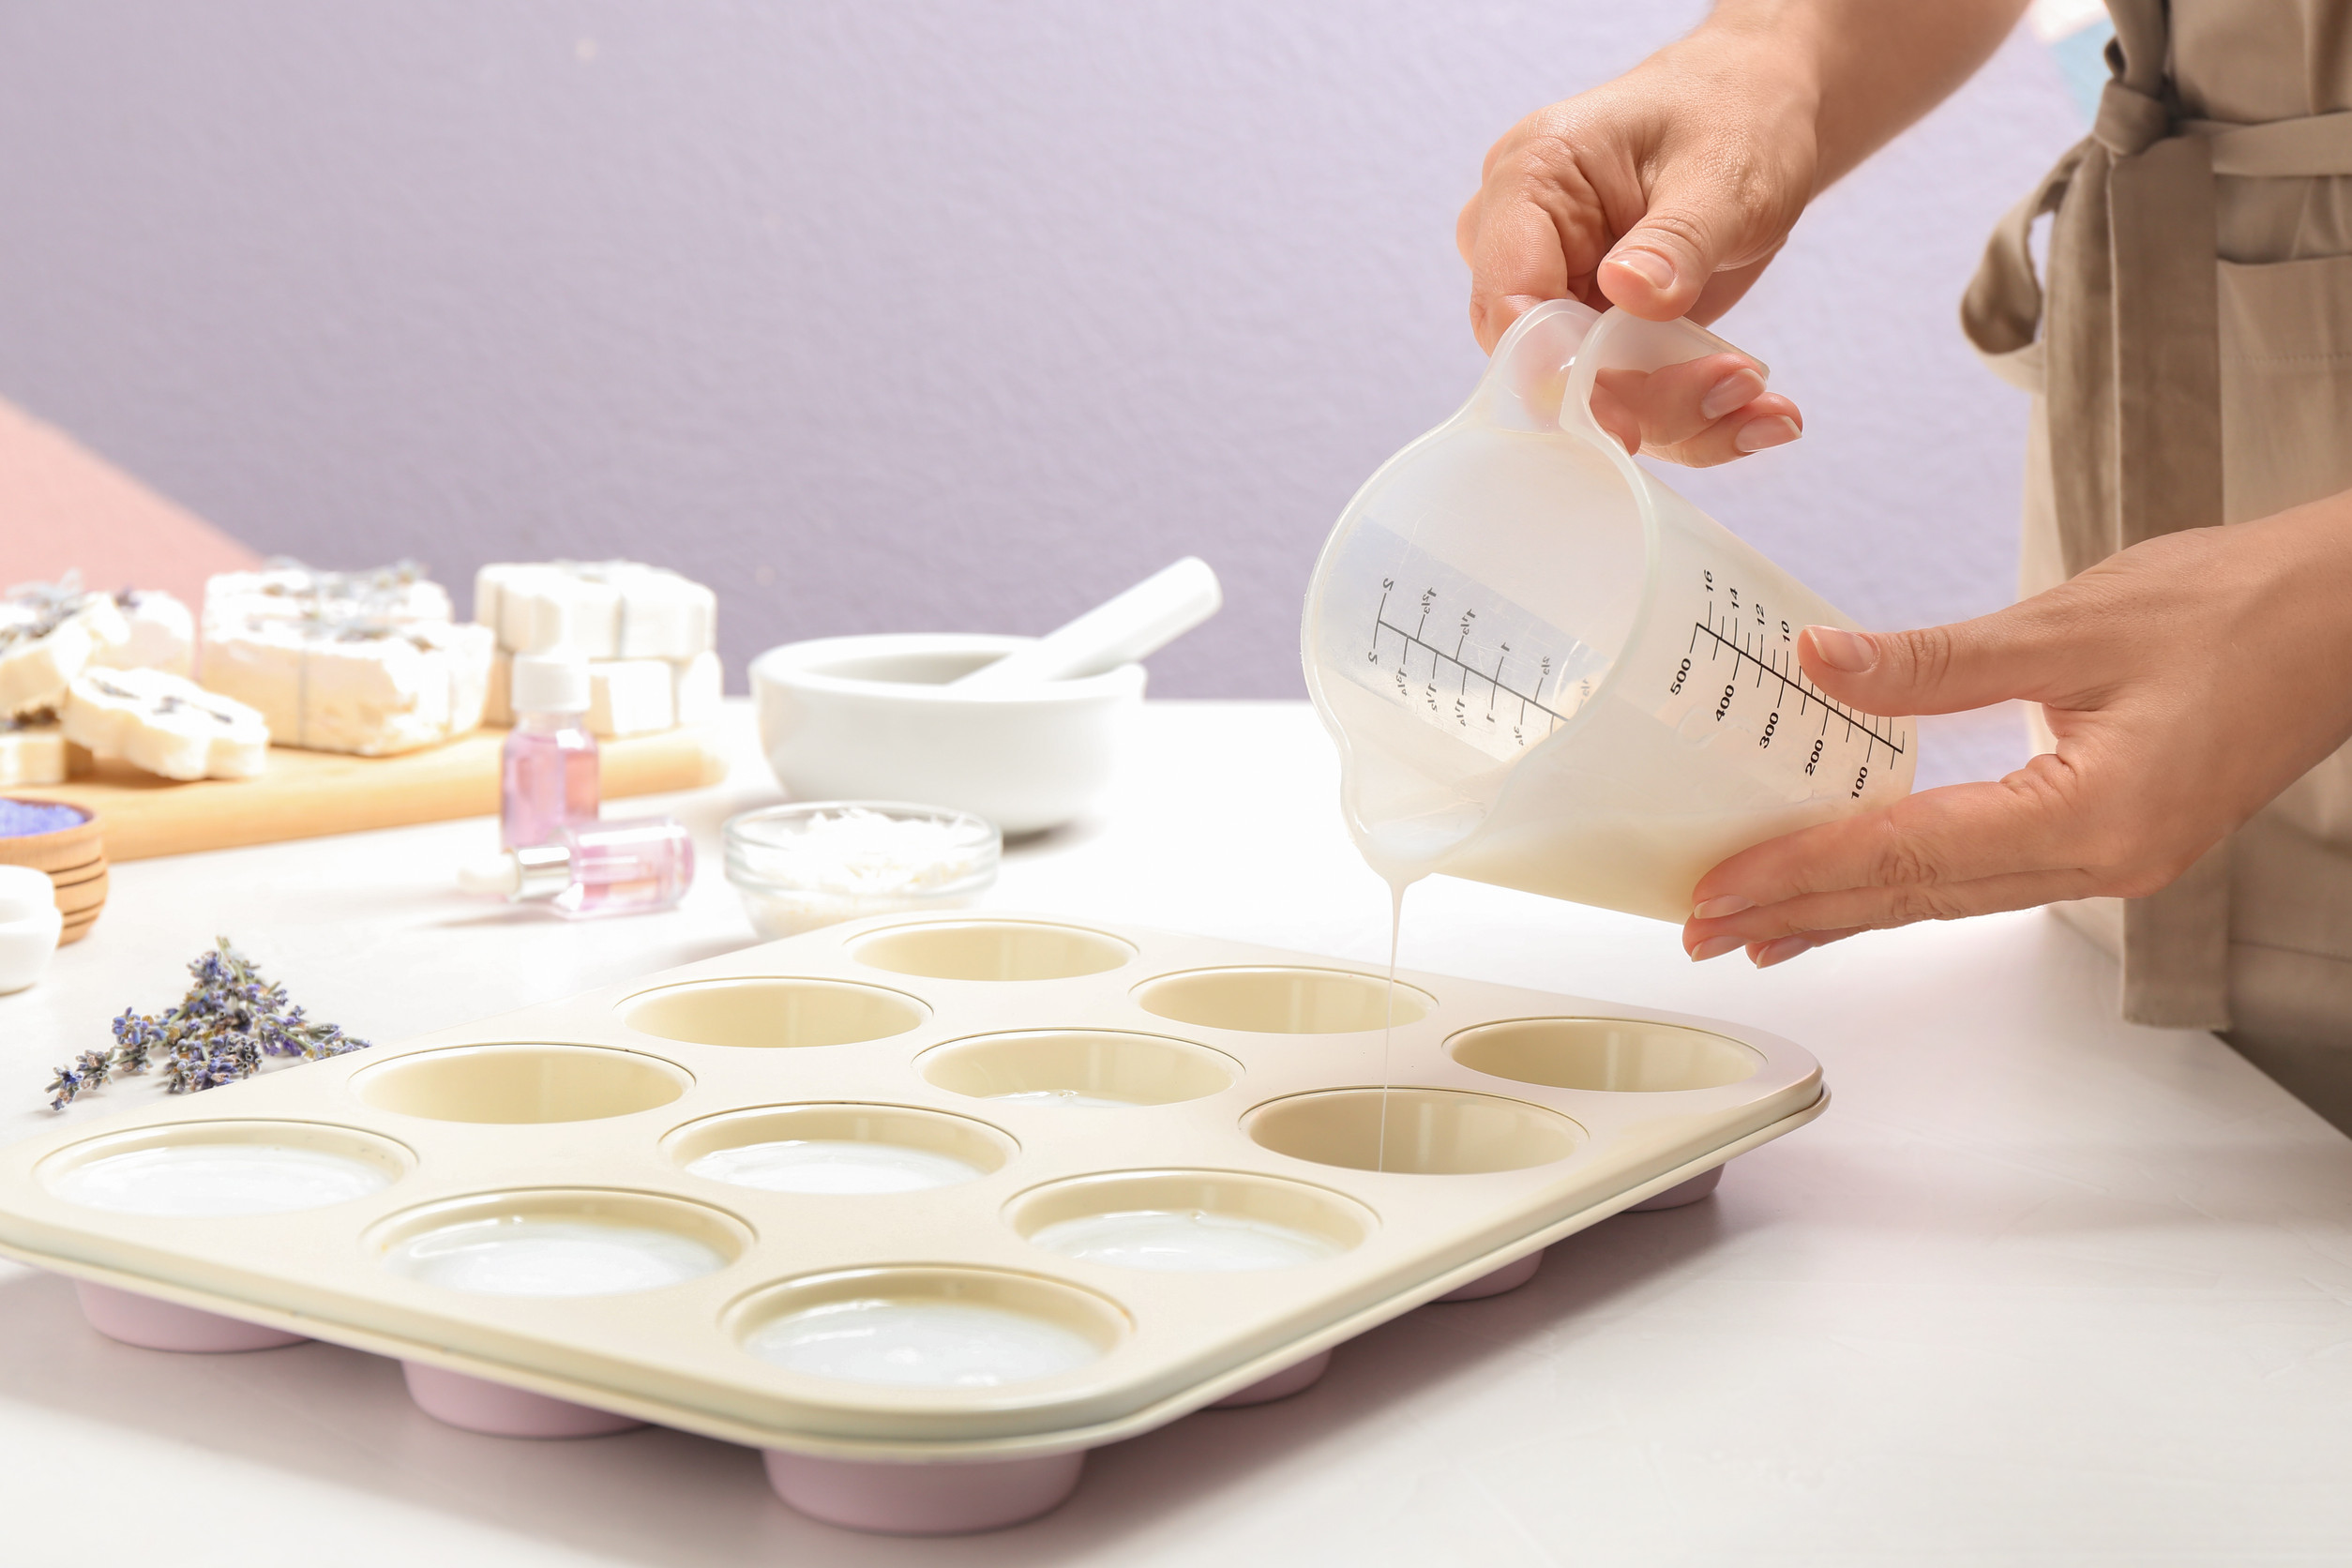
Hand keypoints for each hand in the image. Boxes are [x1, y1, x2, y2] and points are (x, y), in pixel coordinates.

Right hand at [1456, 29, 1819, 463]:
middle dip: (1641, 399)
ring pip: (1588, 399)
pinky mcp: (1595, 335)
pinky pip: (1628, 400)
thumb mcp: (1722, 170)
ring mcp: (1556, 296)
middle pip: (1544, 365)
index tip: (1628, 416)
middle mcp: (1525, 246)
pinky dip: (1695, 421)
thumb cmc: (1733, 114)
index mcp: (1530, 180)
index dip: (1557, 368)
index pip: (1508, 298)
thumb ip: (1676, 237)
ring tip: (1767, 407)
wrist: (1758, 112)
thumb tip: (1627, 292)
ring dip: (1682, 419)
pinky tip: (1760, 415)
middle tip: (1735, 387)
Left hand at [1680, 494, 2351, 966]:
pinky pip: (1986, 875)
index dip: (1802, 873)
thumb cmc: (2242, 605)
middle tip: (1701, 931)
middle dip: (1803, 913)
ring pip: (1949, 897)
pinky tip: (1858, 888)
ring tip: (1755, 927)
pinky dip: (1907, 884)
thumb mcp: (2072, 623)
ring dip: (1847, 911)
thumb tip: (1816, 663)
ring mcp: (2114, 861)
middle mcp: (2102, 862)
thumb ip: (1934, 660)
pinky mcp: (2118, 838)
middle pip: (1918, 897)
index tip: (1716, 890)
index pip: (1909, 855)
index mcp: (2093, 817)